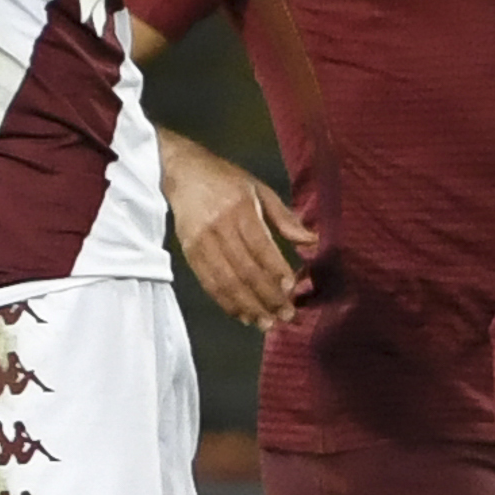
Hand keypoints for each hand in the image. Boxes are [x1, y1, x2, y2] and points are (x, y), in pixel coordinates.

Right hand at [162, 136, 315, 326]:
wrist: (182, 172)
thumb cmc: (226, 180)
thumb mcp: (259, 189)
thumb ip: (284, 217)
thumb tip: (312, 241)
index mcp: (239, 209)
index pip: (259, 246)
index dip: (275, 270)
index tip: (291, 289)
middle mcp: (219, 228)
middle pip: (244, 269)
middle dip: (266, 296)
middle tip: (286, 315)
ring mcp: (201, 242)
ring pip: (226, 281)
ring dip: (247, 306)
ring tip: (266, 323)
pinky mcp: (189, 253)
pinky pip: (208, 283)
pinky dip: (226, 302)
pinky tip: (242, 315)